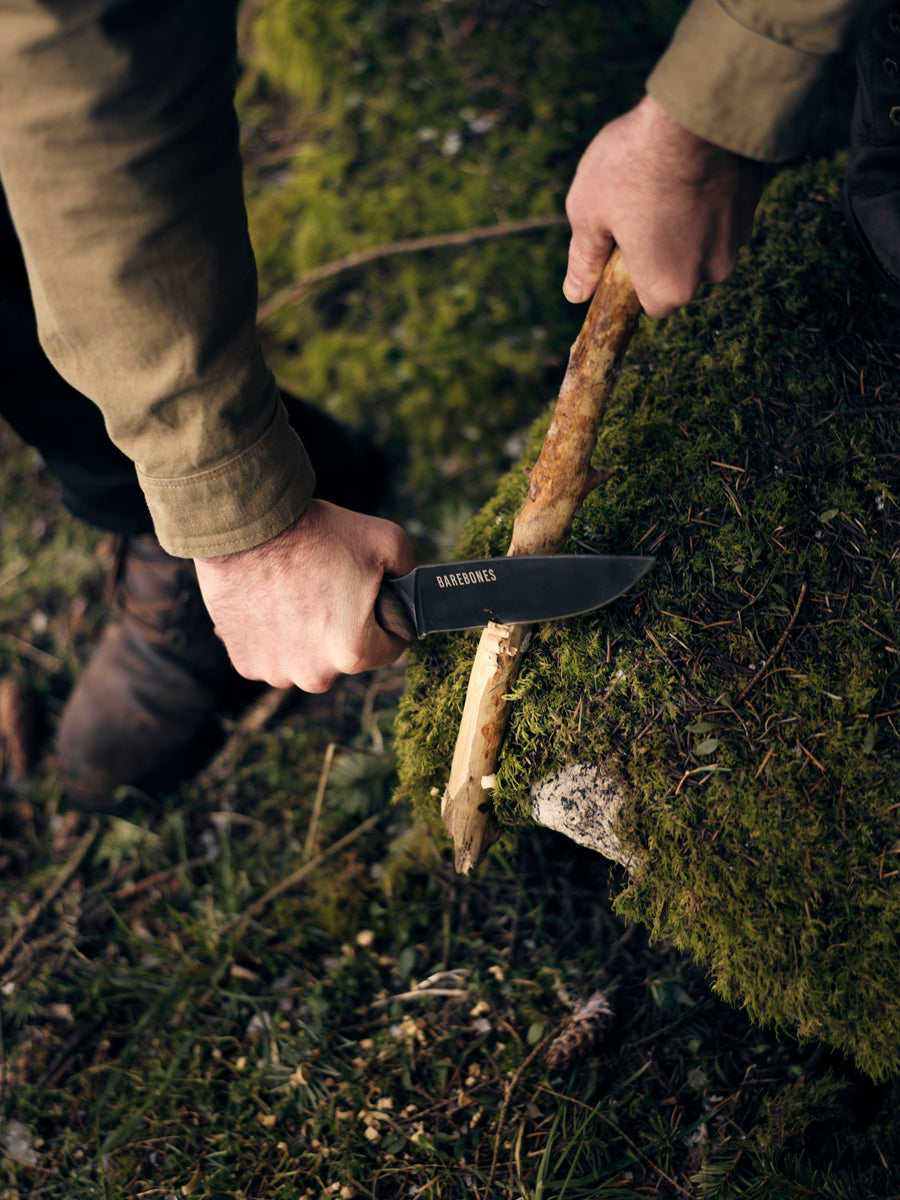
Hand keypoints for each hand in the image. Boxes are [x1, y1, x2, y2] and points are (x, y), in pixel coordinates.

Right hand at [194, 500, 416, 692]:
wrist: (247, 525)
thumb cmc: (316, 533)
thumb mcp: (387, 541)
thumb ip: (409, 574)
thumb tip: (410, 592)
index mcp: (354, 653)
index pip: (390, 647)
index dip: (387, 618)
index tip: (370, 598)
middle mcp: (314, 675)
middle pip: (346, 655)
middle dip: (344, 627)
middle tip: (328, 587)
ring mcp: (276, 672)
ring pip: (307, 657)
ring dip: (306, 635)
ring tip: (295, 593)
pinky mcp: (245, 662)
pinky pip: (272, 654)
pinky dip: (274, 635)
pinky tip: (270, 602)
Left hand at [563, 94, 763, 317]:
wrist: (697, 111)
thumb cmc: (633, 166)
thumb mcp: (588, 214)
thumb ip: (584, 261)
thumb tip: (575, 294)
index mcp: (669, 286)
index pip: (652, 306)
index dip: (633, 281)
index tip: (621, 252)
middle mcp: (711, 272)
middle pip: (680, 276)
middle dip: (661, 254)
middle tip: (638, 211)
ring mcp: (737, 238)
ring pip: (704, 245)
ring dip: (685, 227)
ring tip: (662, 186)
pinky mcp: (752, 203)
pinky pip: (723, 214)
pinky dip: (706, 202)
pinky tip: (688, 171)